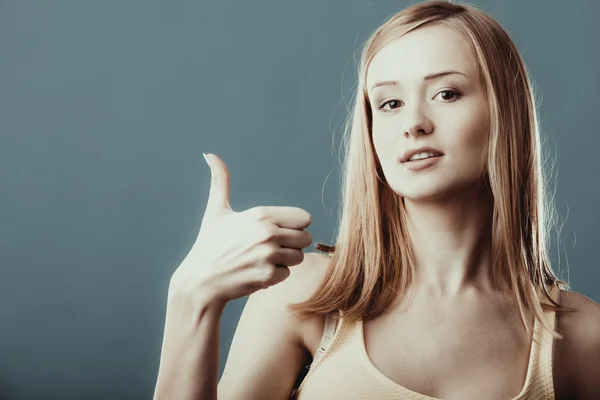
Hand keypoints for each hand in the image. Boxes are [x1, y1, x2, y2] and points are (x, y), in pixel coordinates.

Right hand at [169, 153, 312, 308]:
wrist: (200, 281)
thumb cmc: (209, 244)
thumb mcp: (216, 211)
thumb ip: (220, 181)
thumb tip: (209, 155)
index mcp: (260, 214)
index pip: (304, 218)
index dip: (293, 226)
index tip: (277, 230)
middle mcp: (267, 233)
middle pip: (306, 238)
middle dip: (291, 244)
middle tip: (269, 247)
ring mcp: (269, 256)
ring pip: (299, 257)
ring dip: (284, 261)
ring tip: (261, 259)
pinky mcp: (268, 276)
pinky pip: (287, 274)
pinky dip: (275, 276)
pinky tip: (256, 272)